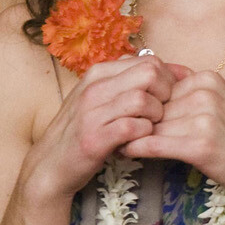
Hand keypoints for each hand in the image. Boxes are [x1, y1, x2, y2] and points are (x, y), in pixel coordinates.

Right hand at [23, 54, 178, 200]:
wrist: (50, 163)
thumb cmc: (82, 129)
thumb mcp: (100, 97)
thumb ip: (130, 81)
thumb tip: (174, 69)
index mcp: (97, 74)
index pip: (149, 61)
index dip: (167, 79)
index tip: (164, 97)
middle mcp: (93, 88)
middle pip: (150, 74)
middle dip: (165, 94)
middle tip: (159, 113)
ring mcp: (91, 113)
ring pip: (143, 100)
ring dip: (155, 117)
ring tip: (147, 128)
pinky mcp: (94, 139)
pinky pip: (134, 128)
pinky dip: (143, 136)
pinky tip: (136, 141)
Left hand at [121, 66, 224, 204]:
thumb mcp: (214, 104)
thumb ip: (184, 94)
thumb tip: (141, 89)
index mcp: (204, 78)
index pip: (155, 87)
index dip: (137, 102)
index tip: (116, 110)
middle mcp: (203, 93)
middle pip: (149, 106)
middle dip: (129, 118)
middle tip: (107, 127)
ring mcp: (203, 117)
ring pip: (148, 125)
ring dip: (126, 134)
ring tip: (111, 141)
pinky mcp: (200, 144)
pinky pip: (152, 143)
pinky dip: (134, 148)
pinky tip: (123, 152)